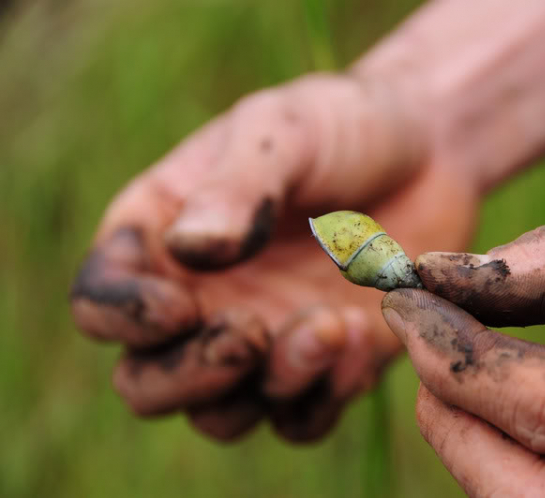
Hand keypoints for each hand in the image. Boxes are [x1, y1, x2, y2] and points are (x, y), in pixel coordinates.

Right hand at [70, 73, 478, 441]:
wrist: (425, 151)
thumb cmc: (340, 126)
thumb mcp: (283, 133)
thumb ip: (236, 189)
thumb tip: (188, 251)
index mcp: (161, 239)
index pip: (101, 302)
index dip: (124, 318)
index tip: (179, 305)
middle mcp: (201, 302)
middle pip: (147, 384)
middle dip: (188, 376)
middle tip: (247, 333)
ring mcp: (260, 340)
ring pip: (223, 415)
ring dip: (267, 385)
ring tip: (328, 324)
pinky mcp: (323, 366)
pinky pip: (300, 418)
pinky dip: (321, 397)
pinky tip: (357, 335)